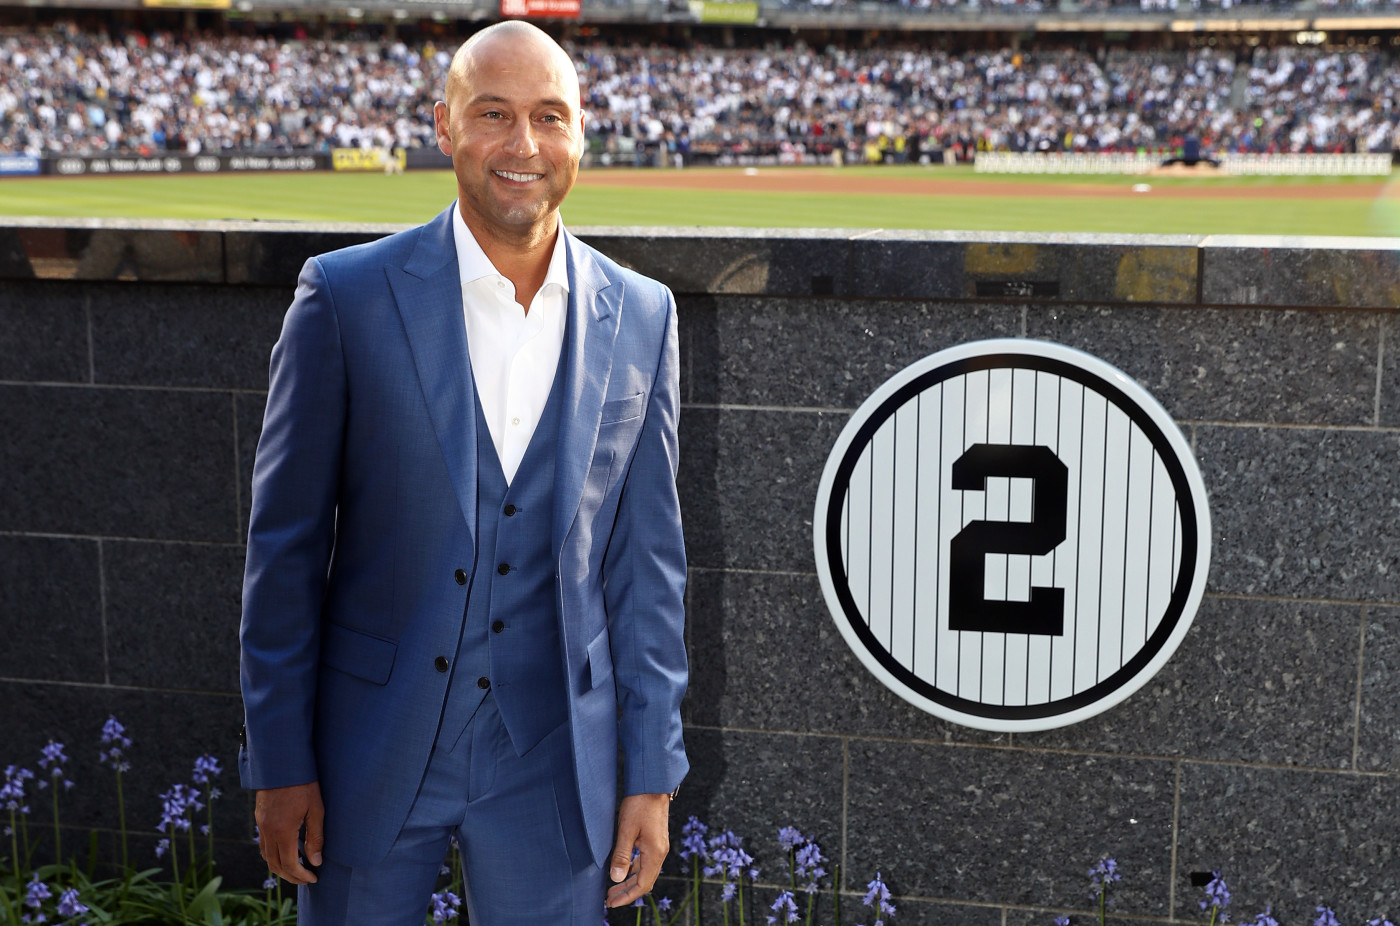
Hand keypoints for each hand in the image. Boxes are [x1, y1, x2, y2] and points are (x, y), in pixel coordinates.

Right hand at [255, 781, 324, 884]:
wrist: (283, 762)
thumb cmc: (304, 783)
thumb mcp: (316, 810)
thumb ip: (315, 837)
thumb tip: (316, 861)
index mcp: (282, 831)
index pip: (289, 864)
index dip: (301, 875)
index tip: (314, 878)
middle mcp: (267, 831)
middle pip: (274, 864)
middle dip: (290, 876)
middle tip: (306, 879)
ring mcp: (261, 825)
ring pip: (266, 856)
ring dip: (280, 867)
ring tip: (297, 869)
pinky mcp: (259, 818)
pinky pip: (263, 844)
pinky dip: (274, 854)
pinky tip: (287, 852)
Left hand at [604, 793, 671, 907]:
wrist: (653, 784)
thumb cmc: (640, 804)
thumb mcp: (626, 829)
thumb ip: (621, 855)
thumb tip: (616, 878)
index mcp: (655, 853)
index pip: (642, 884)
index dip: (627, 896)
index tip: (612, 902)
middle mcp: (660, 852)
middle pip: (645, 881)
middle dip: (627, 892)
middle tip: (609, 899)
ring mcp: (659, 846)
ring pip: (645, 872)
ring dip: (629, 881)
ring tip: (613, 888)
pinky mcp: (655, 840)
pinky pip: (645, 861)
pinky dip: (634, 869)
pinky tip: (623, 869)